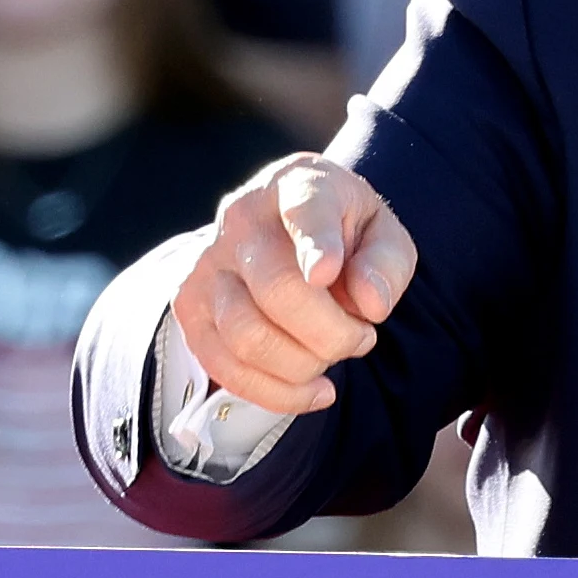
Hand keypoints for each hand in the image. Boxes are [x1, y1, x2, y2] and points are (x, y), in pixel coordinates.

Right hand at [171, 153, 418, 413]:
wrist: (287, 233)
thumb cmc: (345, 235)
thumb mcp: (383, 234)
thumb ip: (385, 263)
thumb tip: (369, 303)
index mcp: (297, 185)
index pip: (303, 211)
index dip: (314, 243)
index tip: (325, 272)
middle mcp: (241, 219)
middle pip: (276, 289)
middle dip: (331, 333)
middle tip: (360, 338)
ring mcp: (208, 265)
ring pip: (246, 336)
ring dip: (304, 365)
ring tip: (333, 355)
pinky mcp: (192, 309)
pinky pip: (225, 367)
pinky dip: (275, 392)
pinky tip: (313, 390)